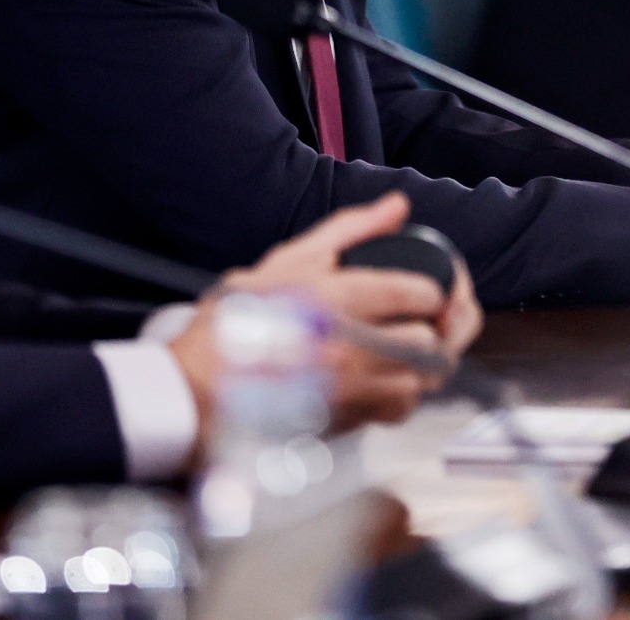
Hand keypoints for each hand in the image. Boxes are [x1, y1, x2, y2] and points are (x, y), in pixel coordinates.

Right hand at [168, 192, 475, 442]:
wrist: (193, 391)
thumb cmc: (234, 325)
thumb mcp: (287, 260)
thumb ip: (349, 230)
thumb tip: (397, 207)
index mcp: (337, 300)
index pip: (419, 293)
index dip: (435, 286)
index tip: (425, 287)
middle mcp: (350, 349)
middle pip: (431, 341)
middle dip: (436, 325)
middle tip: (430, 315)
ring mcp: (350, 393)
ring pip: (422, 380)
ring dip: (423, 361)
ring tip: (409, 343)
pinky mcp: (346, 424)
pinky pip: (399, 410)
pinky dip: (402, 392)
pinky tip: (385, 374)